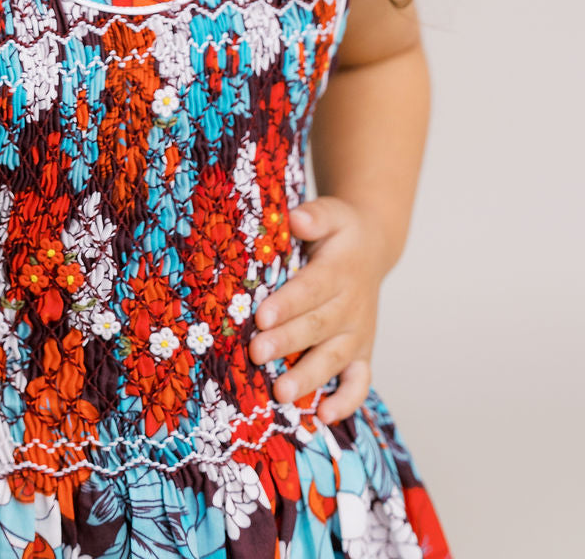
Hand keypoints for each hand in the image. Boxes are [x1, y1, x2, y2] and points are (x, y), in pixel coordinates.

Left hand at [247, 195, 390, 423]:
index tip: (262, 316)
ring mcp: (358, 333)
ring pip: (334, 358)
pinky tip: (326, 416)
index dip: (288, 303)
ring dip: (308, 377)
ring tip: (281, 393)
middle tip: (256, 354)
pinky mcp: (362, 352)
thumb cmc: (340, 231)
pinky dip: (348, 401)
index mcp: (340, 270)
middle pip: (318, 326)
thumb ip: (315, 216)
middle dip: (287, 342)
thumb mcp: (332, 214)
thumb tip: (297, 219)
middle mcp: (352, 305)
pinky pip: (359, 381)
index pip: (312, 289)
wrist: (372, 247)